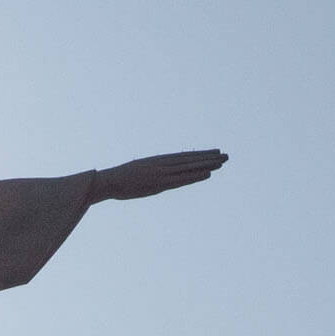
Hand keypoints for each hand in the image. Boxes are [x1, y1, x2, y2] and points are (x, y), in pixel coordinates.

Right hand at [89, 150, 228, 201]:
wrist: (108, 181)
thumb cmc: (119, 180)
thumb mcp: (137, 175)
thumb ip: (149, 175)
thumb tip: (156, 179)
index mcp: (158, 162)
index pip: (184, 157)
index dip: (200, 155)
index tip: (214, 153)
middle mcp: (163, 164)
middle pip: (190, 160)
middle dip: (209, 158)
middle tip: (226, 156)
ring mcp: (162, 173)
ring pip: (189, 167)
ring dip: (207, 164)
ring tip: (223, 161)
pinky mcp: (159, 182)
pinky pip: (182, 179)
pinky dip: (195, 175)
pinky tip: (209, 173)